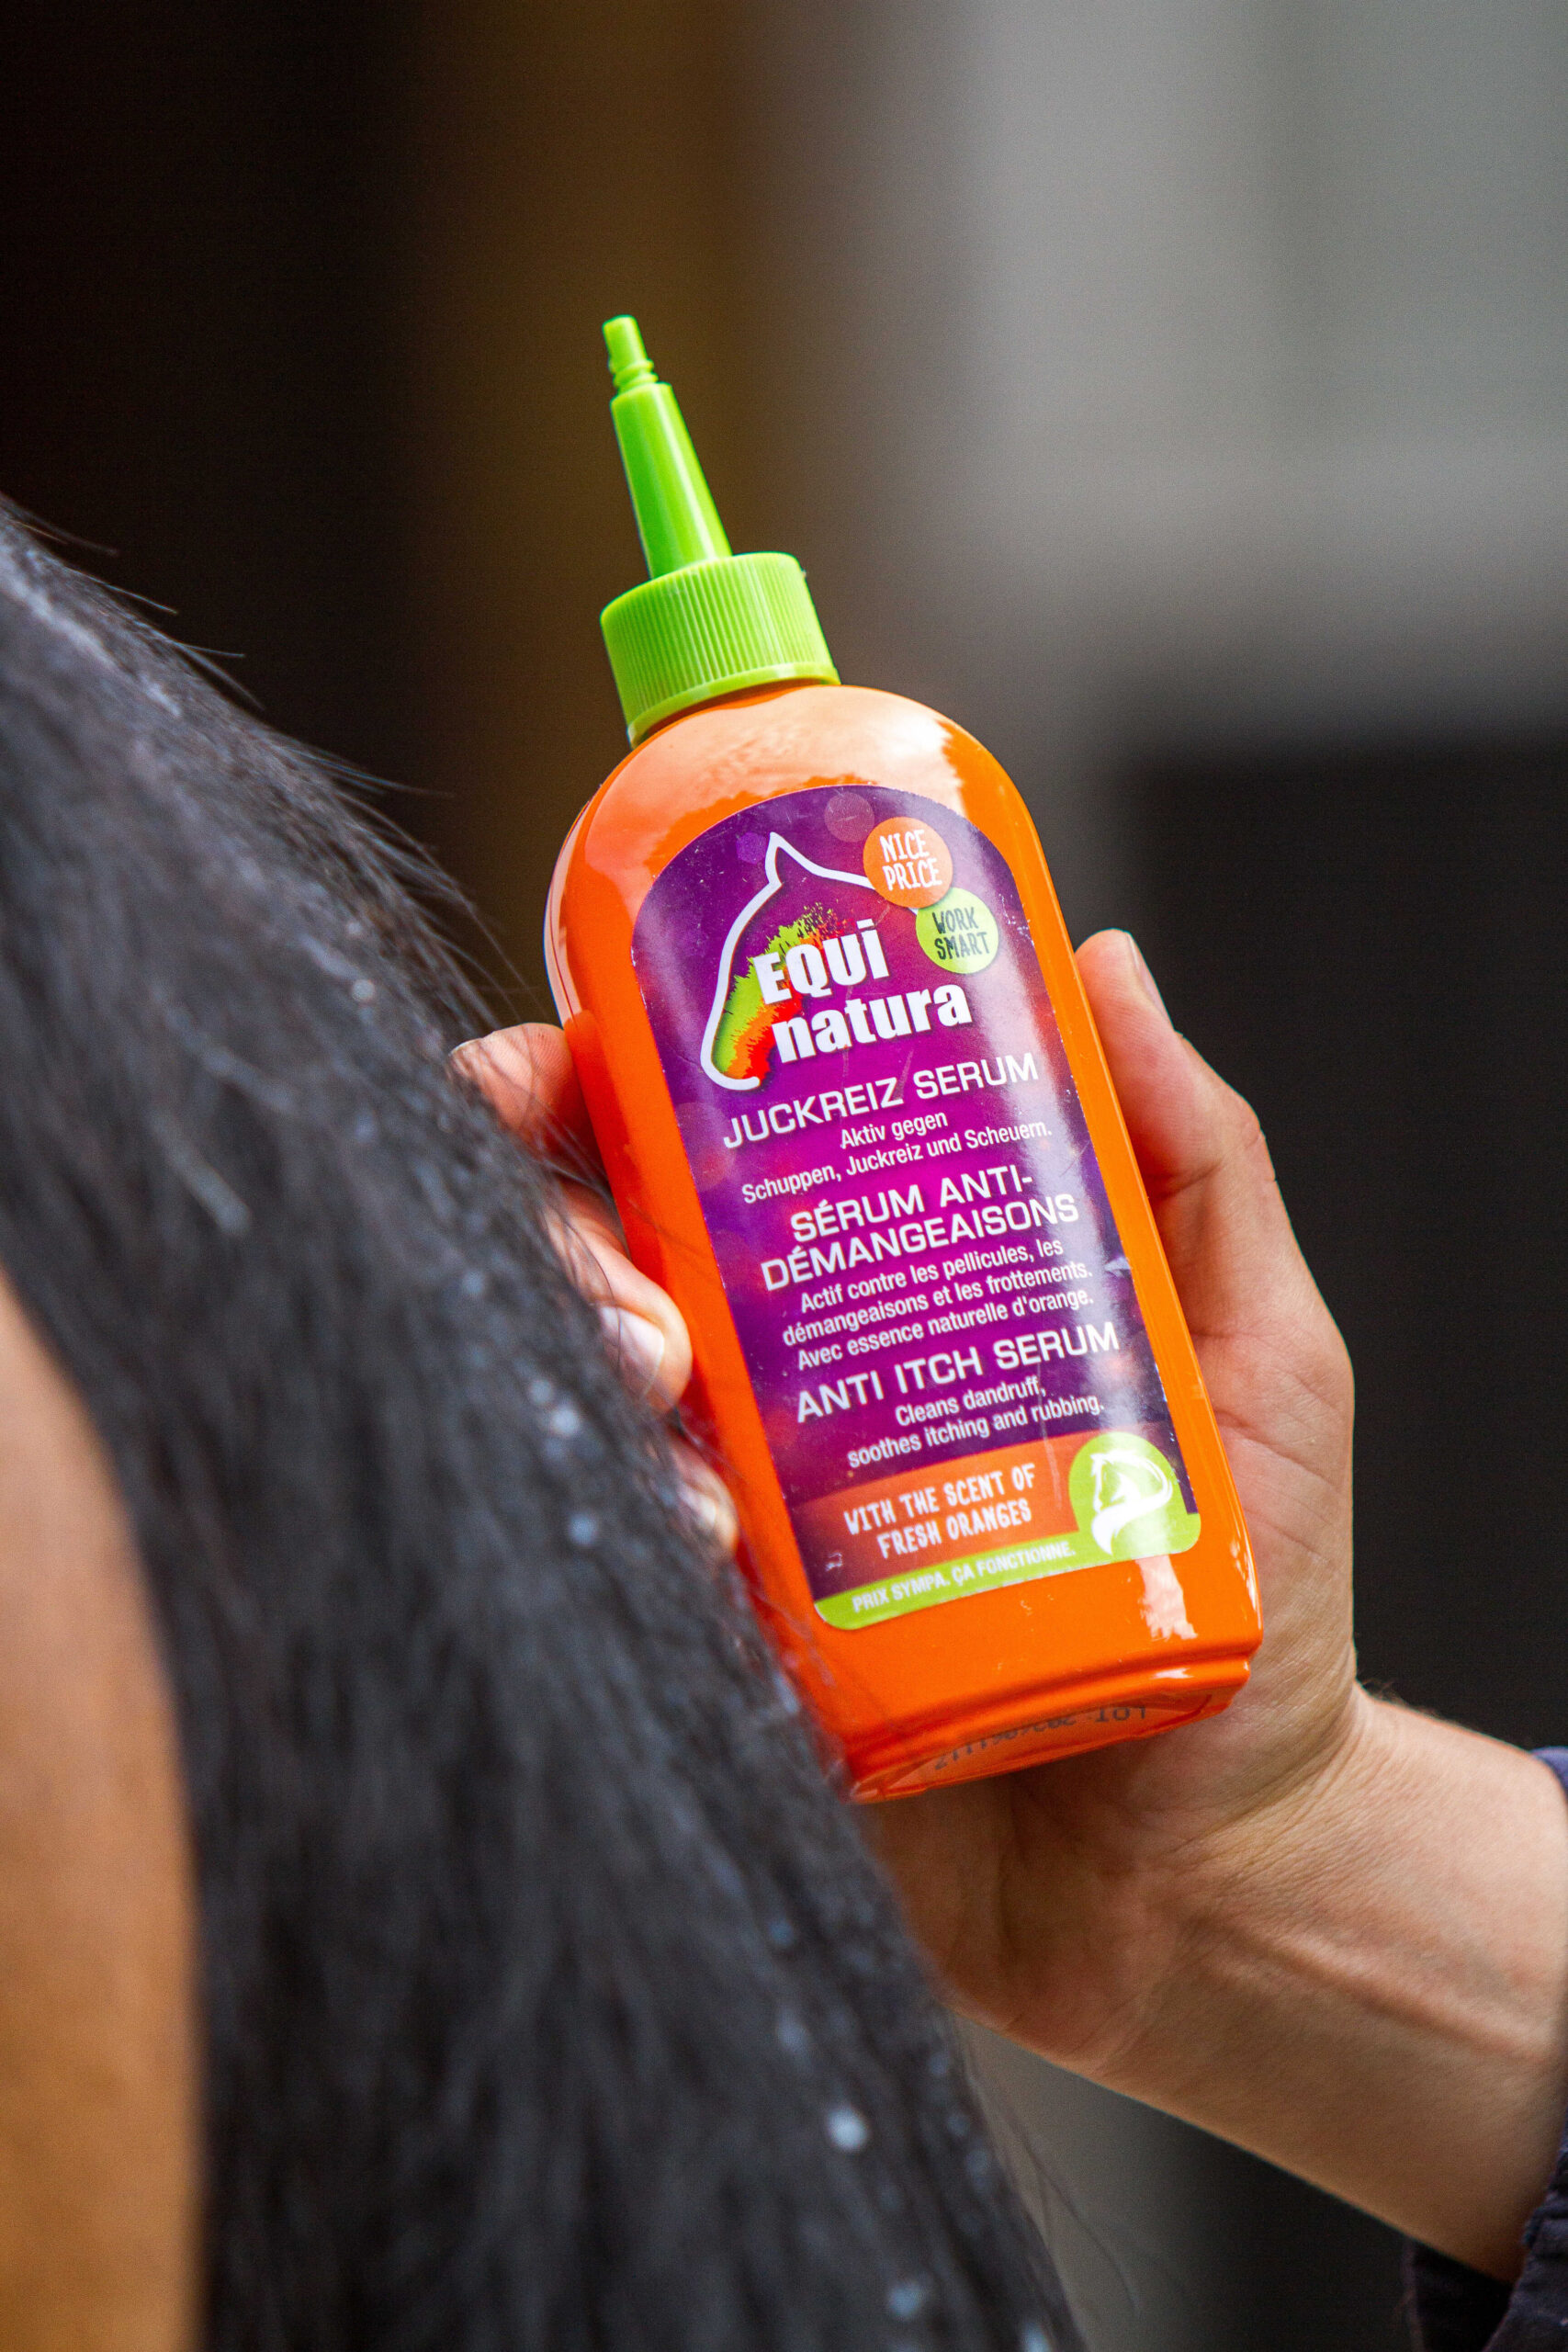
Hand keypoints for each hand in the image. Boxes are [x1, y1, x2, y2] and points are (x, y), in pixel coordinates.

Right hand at [457, 944, 1567, 2275]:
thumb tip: (1099, 961)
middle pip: (592, 1259)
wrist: (1228, 1865)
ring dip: (587, 1375)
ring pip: (581, 1406)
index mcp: (870, 1288)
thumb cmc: (1261, 1597)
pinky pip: (620, 1572)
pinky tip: (701, 1548)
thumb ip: (1196, 1158)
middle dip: (559, 1235)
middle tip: (642, 1295)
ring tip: (672, 1406)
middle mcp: (777, 1392)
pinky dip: (631, 1533)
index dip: (591, 1085)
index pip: (689, 1148)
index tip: (570, 1060)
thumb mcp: (1261, 1352)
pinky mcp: (727, 1664)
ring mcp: (741, 1528)